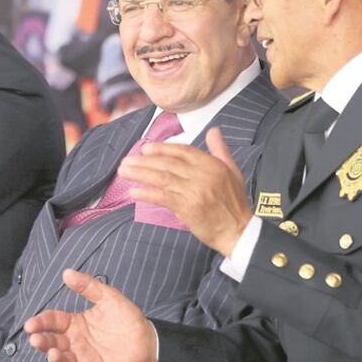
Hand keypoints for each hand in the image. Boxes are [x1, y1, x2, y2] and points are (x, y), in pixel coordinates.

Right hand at [24, 269, 156, 361]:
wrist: (146, 337)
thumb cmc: (125, 317)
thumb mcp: (107, 296)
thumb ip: (88, 286)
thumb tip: (67, 273)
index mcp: (74, 323)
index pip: (52, 321)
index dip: (40, 322)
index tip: (30, 324)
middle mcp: (74, 341)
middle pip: (52, 342)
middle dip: (42, 342)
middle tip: (36, 340)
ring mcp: (84, 357)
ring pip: (63, 361)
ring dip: (55, 360)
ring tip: (53, 355)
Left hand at [119, 127, 250, 255]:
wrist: (238, 230)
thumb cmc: (234, 202)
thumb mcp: (233, 171)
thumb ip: (220, 150)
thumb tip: (213, 130)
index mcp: (211, 164)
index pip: (182, 151)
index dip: (162, 149)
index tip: (145, 148)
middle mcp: (202, 175)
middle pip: (167, 163)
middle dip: (144, 161)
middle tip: (127, 160)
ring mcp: (194, 191)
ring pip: (162, 178)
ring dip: (140, 174)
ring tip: (123, 171)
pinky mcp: (187, 207)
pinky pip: (162, 197)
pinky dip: (146, 194)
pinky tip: (133, 192)